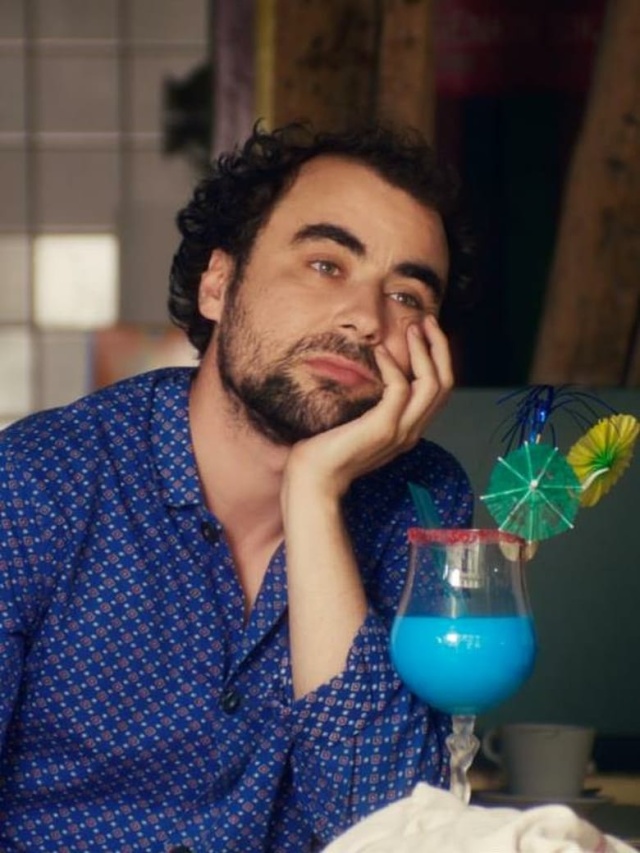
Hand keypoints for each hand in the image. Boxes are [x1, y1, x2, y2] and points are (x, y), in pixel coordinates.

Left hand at [282, 315, 452, 501]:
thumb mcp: (359, 423)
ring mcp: (400, 431)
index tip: (425, 332)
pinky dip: (393, 366)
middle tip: (427, 320)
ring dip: (424, 351)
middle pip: (445, 383)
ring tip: (412, 328)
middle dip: (439, 347)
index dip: (438, 358)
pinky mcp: (383, 427)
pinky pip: (400, 388)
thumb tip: (371, 372)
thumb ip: (373, 404)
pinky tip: (379, 351)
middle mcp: (412, 431)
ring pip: (432, 384)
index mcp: (409, 429)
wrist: (313, 479)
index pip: (439, 391)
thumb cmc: (328, 450)